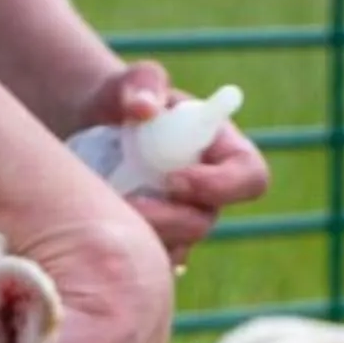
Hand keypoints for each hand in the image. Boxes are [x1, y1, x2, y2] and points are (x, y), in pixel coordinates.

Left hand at [76, 61, 272, 267]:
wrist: (94, 130)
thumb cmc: (126, 99)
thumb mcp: (134, 81)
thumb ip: (142, 82)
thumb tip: (144, 109)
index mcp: (223, 152)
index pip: (250, 177)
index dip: (220, 185)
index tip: (174, 178)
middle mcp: (208, 194)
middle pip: (205, 222)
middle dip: (169, 219)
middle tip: (130, 203)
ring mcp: (181, 222)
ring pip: (176, 247)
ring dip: (143, 236)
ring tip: (105, 212)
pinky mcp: (155, 241)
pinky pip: (149, 262)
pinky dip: (127, 253)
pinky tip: (100, 233)